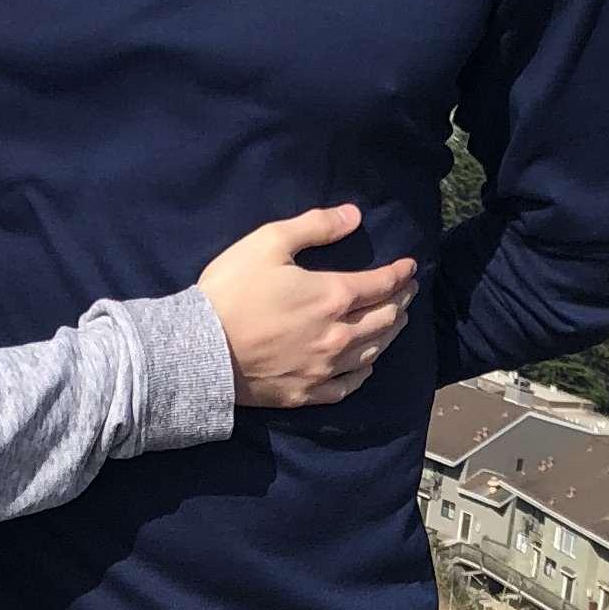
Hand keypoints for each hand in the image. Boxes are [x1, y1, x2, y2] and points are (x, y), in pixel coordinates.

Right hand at [196, 210, 419, 409]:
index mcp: (333, 296)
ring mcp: (324, 369)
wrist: (198, 350)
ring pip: (372, 352)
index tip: (410, 267)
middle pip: (384, 318)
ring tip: (396, 322)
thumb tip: (354, 215)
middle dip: (401, 301)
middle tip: (408, 292)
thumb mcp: (268, 242)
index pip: (381, 284)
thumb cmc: (231, 291)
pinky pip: (347, 386)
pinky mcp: (306, 394)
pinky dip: (363, 372)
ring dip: (389, 334)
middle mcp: (338, 335)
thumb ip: (315, 226)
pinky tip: (367, 364)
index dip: (400, 274)